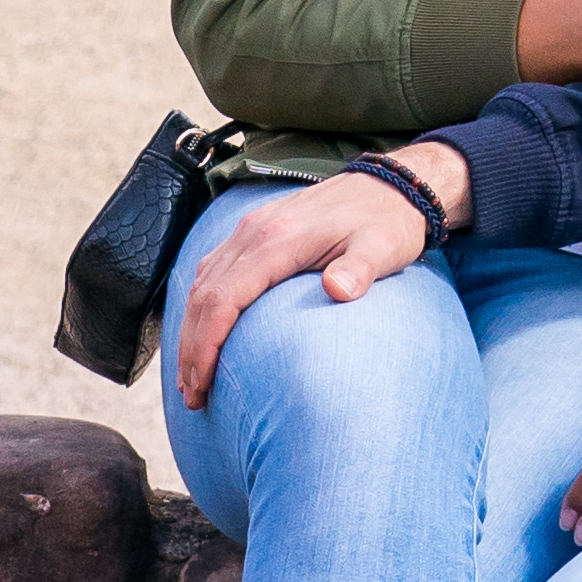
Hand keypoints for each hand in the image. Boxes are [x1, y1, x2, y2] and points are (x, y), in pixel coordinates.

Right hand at [170, 149, 464, 408]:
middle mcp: (254, 231)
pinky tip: (205, 331)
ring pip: (202, 282)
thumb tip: (337, 290)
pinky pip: (213, 268)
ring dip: (191, 330)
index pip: (224, 298)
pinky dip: (202, 304)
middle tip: (194, 397)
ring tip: (193, 376)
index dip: (206, 344)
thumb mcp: (382, 247)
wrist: (389, 184)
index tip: (202, 384)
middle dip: (192, 348)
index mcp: (278, 240)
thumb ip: (359, 270)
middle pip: (204, 295)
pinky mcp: (255, 229)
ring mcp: (251, 228)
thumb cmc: (387, 222)